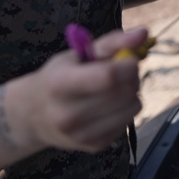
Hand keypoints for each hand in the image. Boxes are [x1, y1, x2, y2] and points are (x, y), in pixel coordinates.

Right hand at [15, 28, 146, 152]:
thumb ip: (112, 42)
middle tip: (123, 72)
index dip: (128, 65)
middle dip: (133, 77)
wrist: (34, 115)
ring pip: (132, 108)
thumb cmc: (59, 77)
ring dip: (133, 94)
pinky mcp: (94, 146)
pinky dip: (125, 111)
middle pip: (124, 92)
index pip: (109, 76)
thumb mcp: (77, 54)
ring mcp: (80, 134)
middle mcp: (67, 114)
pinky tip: (109, 106)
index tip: (130, 59)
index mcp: (60, 84)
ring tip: (116, 89)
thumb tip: (144, 32)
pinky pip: (129, 123)